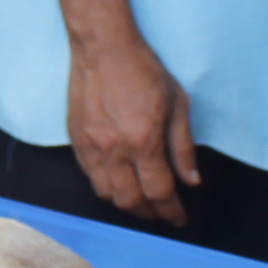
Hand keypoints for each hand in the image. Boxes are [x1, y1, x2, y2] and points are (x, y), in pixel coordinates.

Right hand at [68, 29, 198, 227]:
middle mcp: (116, 150)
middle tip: (162, 213)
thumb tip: (190, 180)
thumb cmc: (145, 71)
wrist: (104, 49)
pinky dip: (106, 188)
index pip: (160, 192)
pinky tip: (118, 183)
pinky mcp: (77, 140)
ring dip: (126, 204)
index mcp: (145, 141)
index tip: (179, 219)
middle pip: (131, 201)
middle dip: (150, 214)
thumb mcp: (178, 104)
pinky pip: (90, 176)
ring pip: (107, 194)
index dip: (171, 211)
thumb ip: (183, 146)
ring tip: (140, 202)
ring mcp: (92, 146)